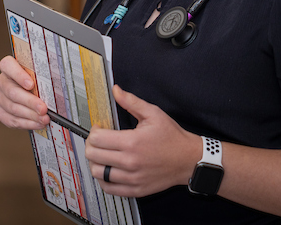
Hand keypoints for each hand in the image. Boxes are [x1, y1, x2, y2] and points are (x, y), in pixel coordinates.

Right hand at [0, 55, 49, 129]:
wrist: (31, 92)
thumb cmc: (36, 80)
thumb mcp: (38, 74)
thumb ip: (40, 76)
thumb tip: (56, 84)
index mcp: (8, 67)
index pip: (7, 66)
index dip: (18, 75)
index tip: (31, 84)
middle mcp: (2, 82)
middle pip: (12, 91)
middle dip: (30, 101)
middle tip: (43, 108)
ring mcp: (1, 98)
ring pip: (13, 108)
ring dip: (31, 115)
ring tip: (44, 118)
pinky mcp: (2, 113)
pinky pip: (13, 120)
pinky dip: (27, 123)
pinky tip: (38, 123)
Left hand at [84, 85, 200, 197]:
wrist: (189, 160)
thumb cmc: (172, 137)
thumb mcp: (153, 114)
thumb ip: (131, 101)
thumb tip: (116, 90)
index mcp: (132, 142)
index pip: (96, 139)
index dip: (94, 131)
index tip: (99, 128)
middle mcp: (130, 162)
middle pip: (93, 155)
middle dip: (91, 145)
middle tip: (98, 141)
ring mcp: (132, 178)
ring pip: (98, 173)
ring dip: (95, 162)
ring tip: (102, 155)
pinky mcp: (136, 189)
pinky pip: (109, 188)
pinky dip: (103, 180)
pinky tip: (108, 170)